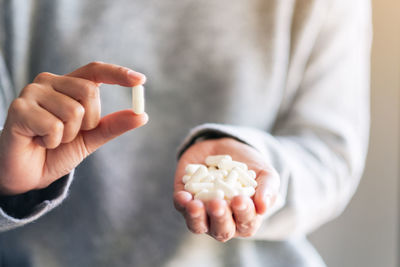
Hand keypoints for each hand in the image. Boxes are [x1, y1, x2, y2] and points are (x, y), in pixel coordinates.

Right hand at [0, 62, 147, 194]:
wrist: (28, 174)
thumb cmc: (58, 151)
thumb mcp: (91, 138)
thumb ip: (113, 125)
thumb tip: (142, 116)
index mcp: (68, 85)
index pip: (95, 71)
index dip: (118, 73)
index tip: (141, 80)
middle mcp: (49, 82)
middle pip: (89, 92)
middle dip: (89, 121)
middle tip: (70, 134)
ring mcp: (32, 93)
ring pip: (73, 111)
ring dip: (68, 135)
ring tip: (51, 138)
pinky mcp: (18, 109)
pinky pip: (54, 126)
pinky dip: (52, 141)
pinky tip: (39, 142)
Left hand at [173, 137, 279, 241]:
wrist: (225, 148)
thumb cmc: (249, 165)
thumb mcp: (265, 173)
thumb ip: (268, 189)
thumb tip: (262, 207)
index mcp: (245, 219)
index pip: (246, 223)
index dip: (244, 214)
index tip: (241, 199)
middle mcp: (223, 221)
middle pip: (221, 230)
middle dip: (219, 218)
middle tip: (218, 204)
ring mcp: (202, 213)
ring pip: (198, 225)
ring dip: (196, 217)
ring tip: (195, 205)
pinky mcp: (185, 200)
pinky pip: (181, 207)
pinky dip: (181, 203)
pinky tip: (183, 196)